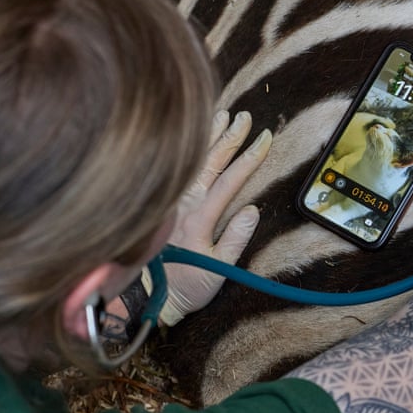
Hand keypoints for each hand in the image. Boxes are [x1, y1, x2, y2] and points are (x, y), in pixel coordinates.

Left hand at [160, 110, 272, 325]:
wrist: (146, 297)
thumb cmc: (186, 286)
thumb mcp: (219, 270)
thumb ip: (236, 239)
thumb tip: (252, 210)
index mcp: (200, 218)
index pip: (230, 180)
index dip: (250, 157)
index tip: (265, 138)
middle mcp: (184, 205)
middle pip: (210, 162)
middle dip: (230, 137)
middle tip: (246, 117)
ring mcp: (171, 203)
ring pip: (192, 162)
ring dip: (208, 138)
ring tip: (221, 116)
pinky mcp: (163, 206)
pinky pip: (178, 171)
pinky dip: (188, 152)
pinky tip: (195, 141)